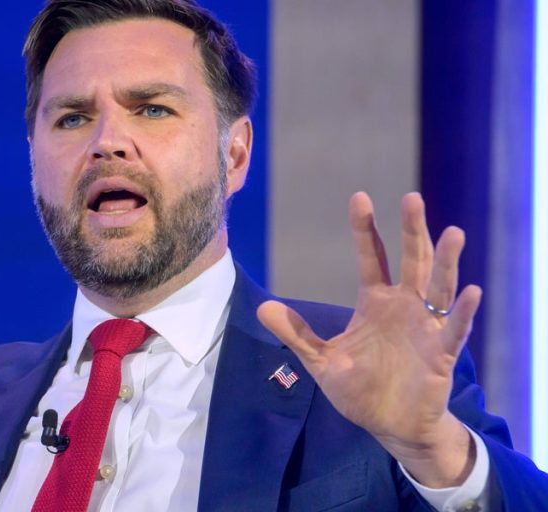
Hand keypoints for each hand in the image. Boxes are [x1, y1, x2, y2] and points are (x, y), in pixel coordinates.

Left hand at [257, 192, 480, 487]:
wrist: (388, 425)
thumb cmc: (359, 390)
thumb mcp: (321, 360)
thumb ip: (295, 333)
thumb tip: (261, 306)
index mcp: (375, 303)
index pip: (370, 256)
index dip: (365, 229)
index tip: (360, 197)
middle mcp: (404, 306)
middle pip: (411, 259)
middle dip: (412, 230)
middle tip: (411, 197)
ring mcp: (426, 327)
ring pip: (439, 286)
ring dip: (446, 261)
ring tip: (453, 233)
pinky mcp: (441, 353)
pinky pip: (454, 329)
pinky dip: (462, 311)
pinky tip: (469, 291)